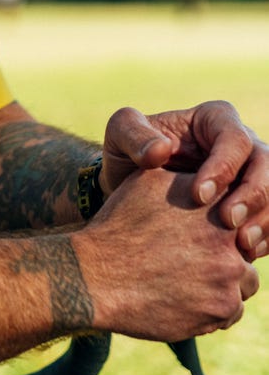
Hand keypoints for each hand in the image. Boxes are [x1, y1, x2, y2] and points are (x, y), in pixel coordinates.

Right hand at [82, 167, 259, 341]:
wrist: (96, 275)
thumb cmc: (118, 227)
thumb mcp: (147, 183)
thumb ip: (185, 177)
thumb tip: (205, 174)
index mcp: (212, 199)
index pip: (239, 208)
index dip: (225, 222)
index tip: (208, 232)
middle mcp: (227, 232)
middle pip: (246, 244)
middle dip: (227, 253)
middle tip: (197, 259)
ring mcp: (229, 271)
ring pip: (244, 280)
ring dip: (224, 282)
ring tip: (190, 281)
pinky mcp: (223, 306)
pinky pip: (234, 310)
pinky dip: (214, 308)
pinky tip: (186, 301)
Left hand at [102, 100, 268, 260]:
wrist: (132, 188)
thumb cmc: (128, 154)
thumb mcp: (120, 135)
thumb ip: (133, 135)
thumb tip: (160, 150)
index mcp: (214, 119)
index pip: (234, 139)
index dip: (223, 167)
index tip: (199, 196)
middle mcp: (242, 144)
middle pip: (267, 164)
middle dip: (254, 195)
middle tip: (229, 223)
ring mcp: (253, 175)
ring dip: (265, 220)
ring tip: (242, 246)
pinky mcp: (255, 204)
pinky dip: (265, 237)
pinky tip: (245, 255)